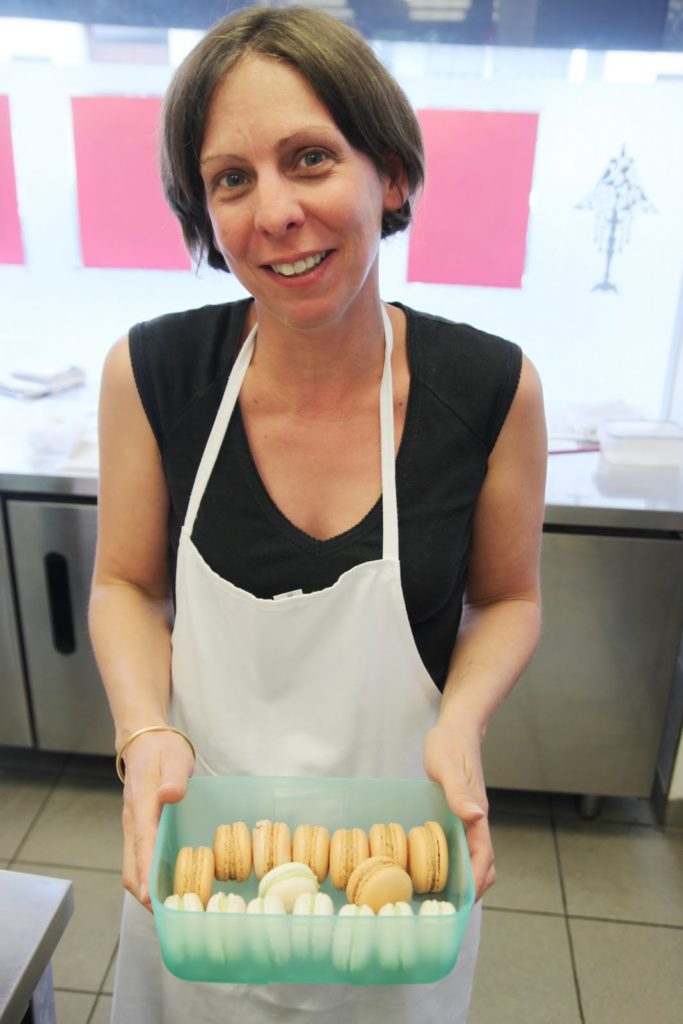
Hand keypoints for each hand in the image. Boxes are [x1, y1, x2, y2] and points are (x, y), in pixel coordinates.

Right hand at [120, 731, 194, 910]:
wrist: (145, 739)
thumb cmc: (163, 749)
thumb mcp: (174, 757)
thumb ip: (174, 778)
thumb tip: (170, 795)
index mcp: (140, 805)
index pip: (142, 844)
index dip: (146, 873)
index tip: (150, 899)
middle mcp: (132, 821)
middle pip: (132, 867)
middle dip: (146, 894)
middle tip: (170, 916)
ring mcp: (133, 827)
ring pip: (133, 867)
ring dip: (147, 889)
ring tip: (173, 908)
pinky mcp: (139, 829)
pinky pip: (140, 859)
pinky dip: (150, 877)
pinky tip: (170, 884)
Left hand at [423, 723, 494, 899]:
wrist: (456, 728)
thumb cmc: (450, 745)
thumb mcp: (448, 767)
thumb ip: (459, 792)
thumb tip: (476, 817)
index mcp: (477, 813)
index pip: (484, 857)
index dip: (476, 881)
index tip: (464, 901)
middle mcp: (476, 820)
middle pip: (484, 863)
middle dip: (473, 887)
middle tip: (449, 905)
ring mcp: (468, 818)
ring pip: (474, 855)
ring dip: (464, 876)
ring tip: (441, 893)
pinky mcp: (458, 813)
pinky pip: (461, 843)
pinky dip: (454, 860)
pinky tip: (433, 864)